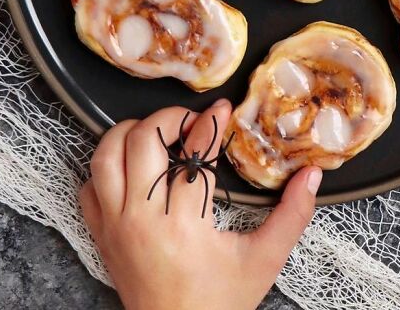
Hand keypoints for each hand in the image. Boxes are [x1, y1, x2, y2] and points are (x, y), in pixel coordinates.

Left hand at [79, 101, 321, 309]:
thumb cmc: (219, 302)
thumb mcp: (264, 261)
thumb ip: (292, 216)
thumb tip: (311, 176)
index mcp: (183, 223)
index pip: (194, 154)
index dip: (211, 122)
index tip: (223, 108)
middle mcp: (141, 218)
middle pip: (141, 141)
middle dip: (168, 118)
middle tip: (190, 122)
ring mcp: (114, 225)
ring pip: (106, 155)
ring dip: (130, 134)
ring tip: (158, 136)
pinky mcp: (99, 234)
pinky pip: (88, 186)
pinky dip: (106, 168)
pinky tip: (133, 169)